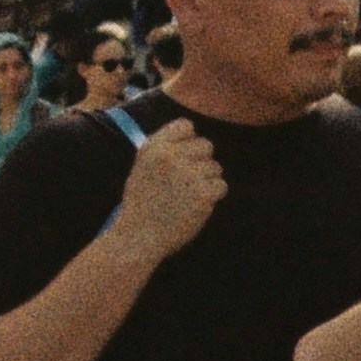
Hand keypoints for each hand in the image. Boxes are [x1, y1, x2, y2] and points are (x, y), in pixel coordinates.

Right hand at [115, 122, 225, 264]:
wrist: (138, 235)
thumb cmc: (141, 202)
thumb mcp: (142, 165)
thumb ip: (163, 147)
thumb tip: (191, 137)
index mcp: (155, 146)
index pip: (186, 125)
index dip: (188, 141)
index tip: (182, 157)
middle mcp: (172, 156)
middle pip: (206, 145)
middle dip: (201, 162)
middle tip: (188, 181)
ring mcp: (189, 174)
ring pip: (215, 167)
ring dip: (207, 181)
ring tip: (189, 196)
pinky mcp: (203, 194)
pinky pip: (221, 185)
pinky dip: (213, 196)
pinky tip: (198, 204)